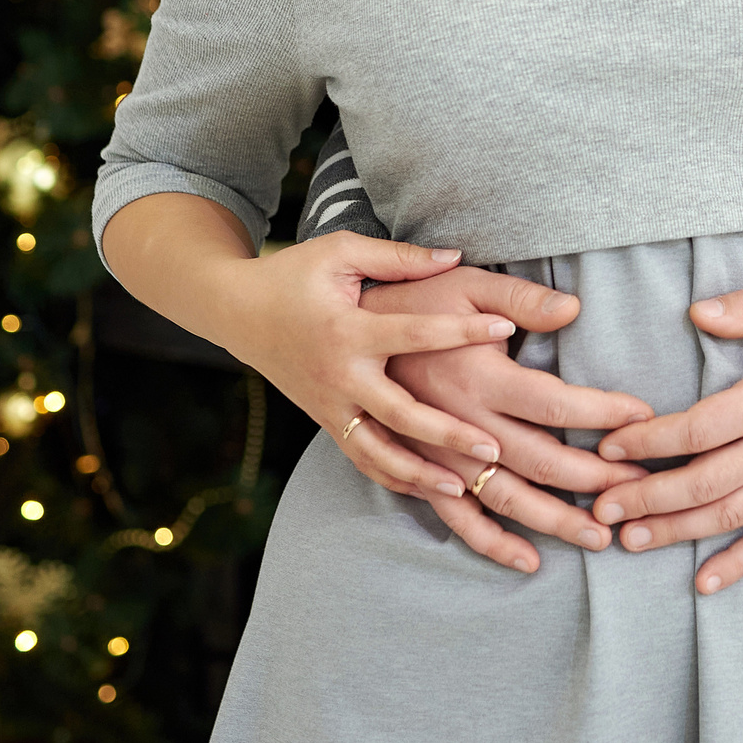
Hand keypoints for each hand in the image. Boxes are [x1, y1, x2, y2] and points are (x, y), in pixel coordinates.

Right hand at [209, 234, 548, 494]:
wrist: (237, 313)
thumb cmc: (293, 274)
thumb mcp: (341, 252)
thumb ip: (397, 258)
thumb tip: (454, 256)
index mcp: (348, 330)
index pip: (414, 333)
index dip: (461, 330)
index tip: (505, 326)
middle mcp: (340, 376)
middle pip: (399, 413)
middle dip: (447, 433)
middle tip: (493, 448)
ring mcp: (330, 406)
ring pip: (377, 452)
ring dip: (419, 473)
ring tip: (462, 485)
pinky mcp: (325, 421)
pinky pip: (361, 458)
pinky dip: (393, 477)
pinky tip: (428, 489)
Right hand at [355, 273, 655, 573]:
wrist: (344, 332)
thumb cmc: (416, 302)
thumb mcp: (468, 286)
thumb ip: (521, 302)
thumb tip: (574, 310)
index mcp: (479, 377)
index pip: (555, 405)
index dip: (604, 414)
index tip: (645, 419)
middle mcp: (462, 425)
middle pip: (541, 462)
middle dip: (597, 480)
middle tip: (642, 489)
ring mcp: (441, 456)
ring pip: (508, 500)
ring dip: (557, 522)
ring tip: (604, 537)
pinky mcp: (421, 472)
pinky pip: (458, 519)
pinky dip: (492, 544)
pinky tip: (529, 562)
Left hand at [589, 288, 742, 595]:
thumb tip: (695, 312)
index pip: (696, 429)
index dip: (648, 441)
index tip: (610, 448)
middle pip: (701, 482)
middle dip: (645, 497)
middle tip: (599, 510)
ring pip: (728, 515)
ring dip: (675, 531)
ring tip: (630, 541)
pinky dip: (738, 564)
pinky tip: (704, 581)